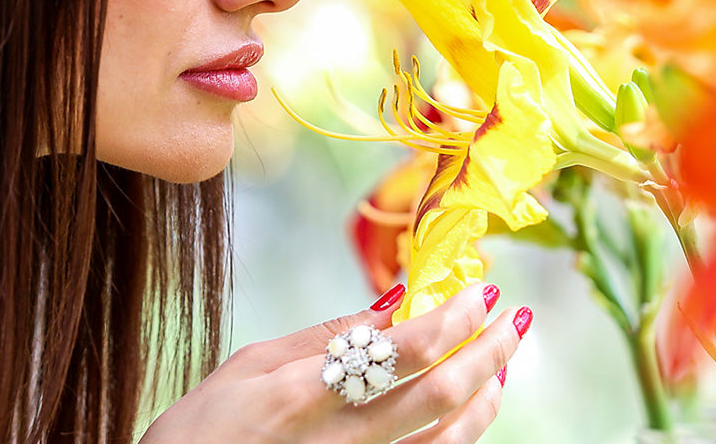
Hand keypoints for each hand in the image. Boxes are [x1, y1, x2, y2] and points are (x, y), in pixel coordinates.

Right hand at [138, 284, 529, 443]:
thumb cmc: (202, 429)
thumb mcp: (248, 365)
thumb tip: (393, 301)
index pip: (405, 350)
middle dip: (488, 350)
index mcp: (306, 394)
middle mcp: (342, 440)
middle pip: (442, 395)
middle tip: (513, 315)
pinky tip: (474, 407)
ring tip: (503, 357)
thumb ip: (324, 334)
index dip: (454, 316)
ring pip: (449, 440)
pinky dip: (464, 433)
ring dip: (487, 394)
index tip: (479, 287)